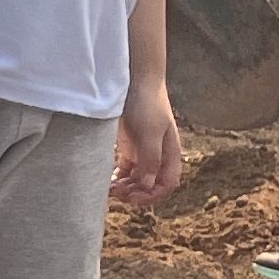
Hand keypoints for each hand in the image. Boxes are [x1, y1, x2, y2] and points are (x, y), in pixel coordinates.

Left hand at [112, 83, 183, 207]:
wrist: (136, 81)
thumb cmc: (148, 104)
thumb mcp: (150, 132)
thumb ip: (150, 159)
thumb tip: (148, 186)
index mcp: (170, 153)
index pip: (167, 184)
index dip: (153, 196)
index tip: (134, 197)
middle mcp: (158, 156)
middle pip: (151, 185)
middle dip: (136, 194)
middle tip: (118, 194)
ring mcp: (143, 152)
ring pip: (137, 180)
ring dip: (126, 188)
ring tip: (110, 189)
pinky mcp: (129, 148)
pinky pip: (126, 171)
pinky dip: (118, 179)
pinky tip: (108, 181)